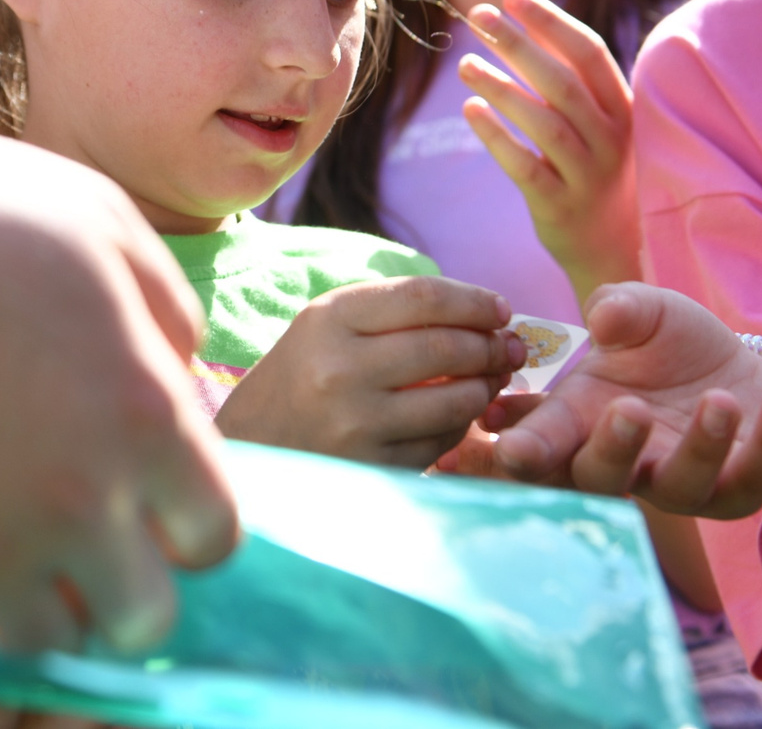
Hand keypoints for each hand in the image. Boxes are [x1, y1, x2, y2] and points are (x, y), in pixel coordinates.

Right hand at [0, 125, 237, 655]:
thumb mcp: (98, 221)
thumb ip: (166, 306)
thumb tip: (183, 373)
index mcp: (147, 417)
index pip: (214, 532)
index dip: (185, 516)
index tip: (146, 493)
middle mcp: (82, 503)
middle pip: (141, 615)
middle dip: (122, 582)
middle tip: (80, 529)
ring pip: (47, 646)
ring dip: (39, 608)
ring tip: (8, 551)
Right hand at [215, 276, 524, 466]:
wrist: (253, 447)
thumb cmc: (302, 376)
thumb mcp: (329, 326)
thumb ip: (395, 314)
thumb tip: (485, 316)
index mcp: (330, 319)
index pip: (423, 297)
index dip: (474, 300)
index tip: (501, 309)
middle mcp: (340, 368)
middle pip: (446, 346)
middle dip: (491, 345)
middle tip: (508, 348)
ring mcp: (356, 422)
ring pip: (454, 399)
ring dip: (485, 388)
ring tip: (492, 380)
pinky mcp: (371, 466)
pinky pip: (440, 442)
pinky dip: (461, 426)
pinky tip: (459, 415)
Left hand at [457, 0, 641, 295]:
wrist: (613, 250)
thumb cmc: (595, 171)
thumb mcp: (598, 124)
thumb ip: (569, 82)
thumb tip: (517, 25)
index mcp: (623, 109)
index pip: (589, 52)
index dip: (550, 21)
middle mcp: (611, 139)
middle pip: (562, 82)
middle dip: (518, 43)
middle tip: (478, 15)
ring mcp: (588, 175)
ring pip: (543, 123)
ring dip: (501, 87)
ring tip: (464, 63)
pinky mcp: (560, 207)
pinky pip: (525, 167)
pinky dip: (496, 137)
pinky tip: (470, 109)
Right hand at [473, 284, 761, 518]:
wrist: (735, 371)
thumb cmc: (668, 343)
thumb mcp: (642, 310)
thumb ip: (619, 306)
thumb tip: (603, 318)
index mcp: (580, 422)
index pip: (542, 446)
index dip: (523, 452)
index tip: (511, 449)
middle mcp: (622, 463)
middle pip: (601, 480)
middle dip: (613, 450)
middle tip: (628, 408)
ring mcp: (678, 485)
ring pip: (680, 488)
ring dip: (700, 446)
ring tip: (720, 399)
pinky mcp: (736, 492)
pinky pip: (751, 479)